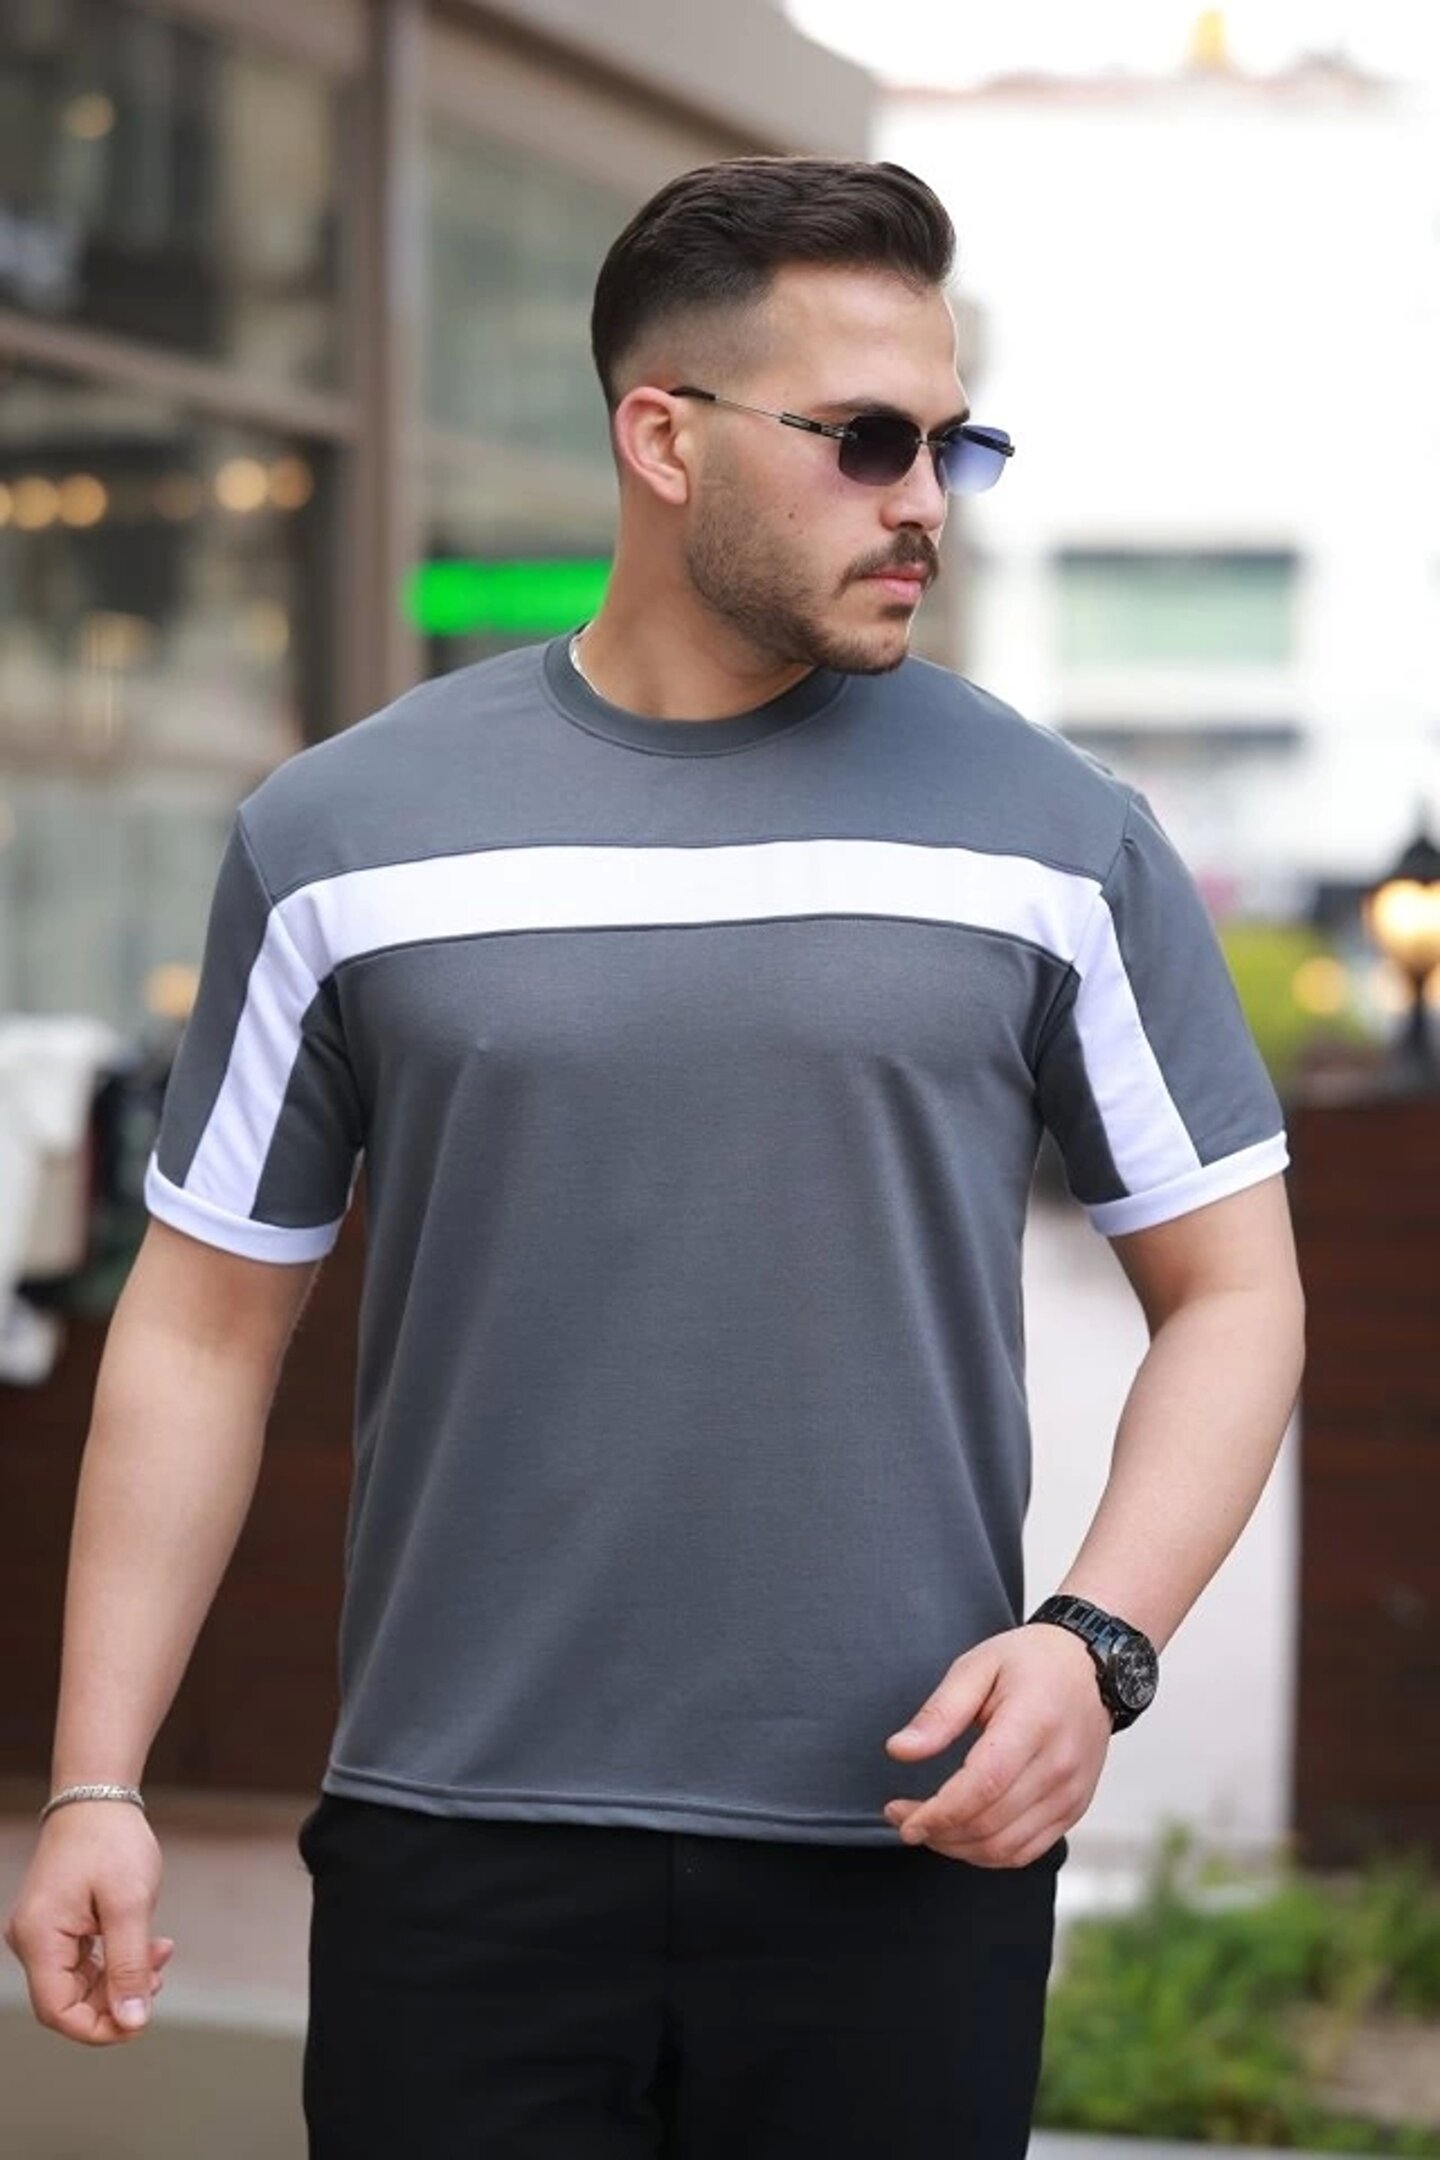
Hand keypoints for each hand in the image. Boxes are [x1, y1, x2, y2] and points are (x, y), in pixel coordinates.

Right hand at [4, 1803, 174, 2043]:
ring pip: (80, 1983)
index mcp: (39, 1938)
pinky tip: (150, 1945)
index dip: (99, 2028)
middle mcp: (32, 1941)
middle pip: (69, 2001)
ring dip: (123, 1977)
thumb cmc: (112, 1841)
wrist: (98, 1796)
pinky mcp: (57, 1926)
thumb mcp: (130, 1903)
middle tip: (158, 1975)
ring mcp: (42, 1933)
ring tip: (161, 1954)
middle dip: (117, 1998)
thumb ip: (129, 1965)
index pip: (58, 2012)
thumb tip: (132, 2023)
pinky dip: (116, 1960)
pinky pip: (83, 1962)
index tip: (139, 2022)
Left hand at [881, 1622, 1112, 1865]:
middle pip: (991, 1823)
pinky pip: (1026, 1851)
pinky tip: (961, 1834)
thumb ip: (939, 1713)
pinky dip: (987, 1853)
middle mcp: (1059, 1765)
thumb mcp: (977, 1667)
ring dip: (957, 1848)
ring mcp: (1071, 1793)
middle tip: (902, 1817)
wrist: (1089, 1666)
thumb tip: (899, 1751)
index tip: (902, 1817)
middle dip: (937, 1831)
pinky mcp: (1073, 1809)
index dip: (939, 1812)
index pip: (984, 1785)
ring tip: (927, 1826)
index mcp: (1034, 1722)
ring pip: (1005, 1848)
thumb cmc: (1030, 1662)